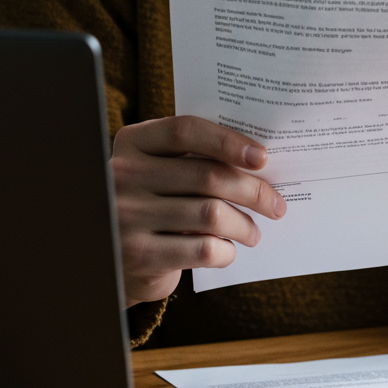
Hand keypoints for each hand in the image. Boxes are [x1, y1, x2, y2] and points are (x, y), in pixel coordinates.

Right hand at [111, 115, 285, 305]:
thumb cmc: (151, 204)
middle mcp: (124, 174)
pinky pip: (202, 249)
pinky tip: (227, 250)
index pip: (184, 130)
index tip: (261, 158)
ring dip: (244, 225)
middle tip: (275, 205)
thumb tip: (258, 163)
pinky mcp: (139, 254)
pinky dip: (225, 251)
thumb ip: (192, 159)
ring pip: (210, 214)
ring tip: (254, 232)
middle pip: (207, 175)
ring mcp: (128, 215)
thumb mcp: (158, 171)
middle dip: (253, 191)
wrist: (111, 256)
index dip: (227, 141)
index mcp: (132, 142)